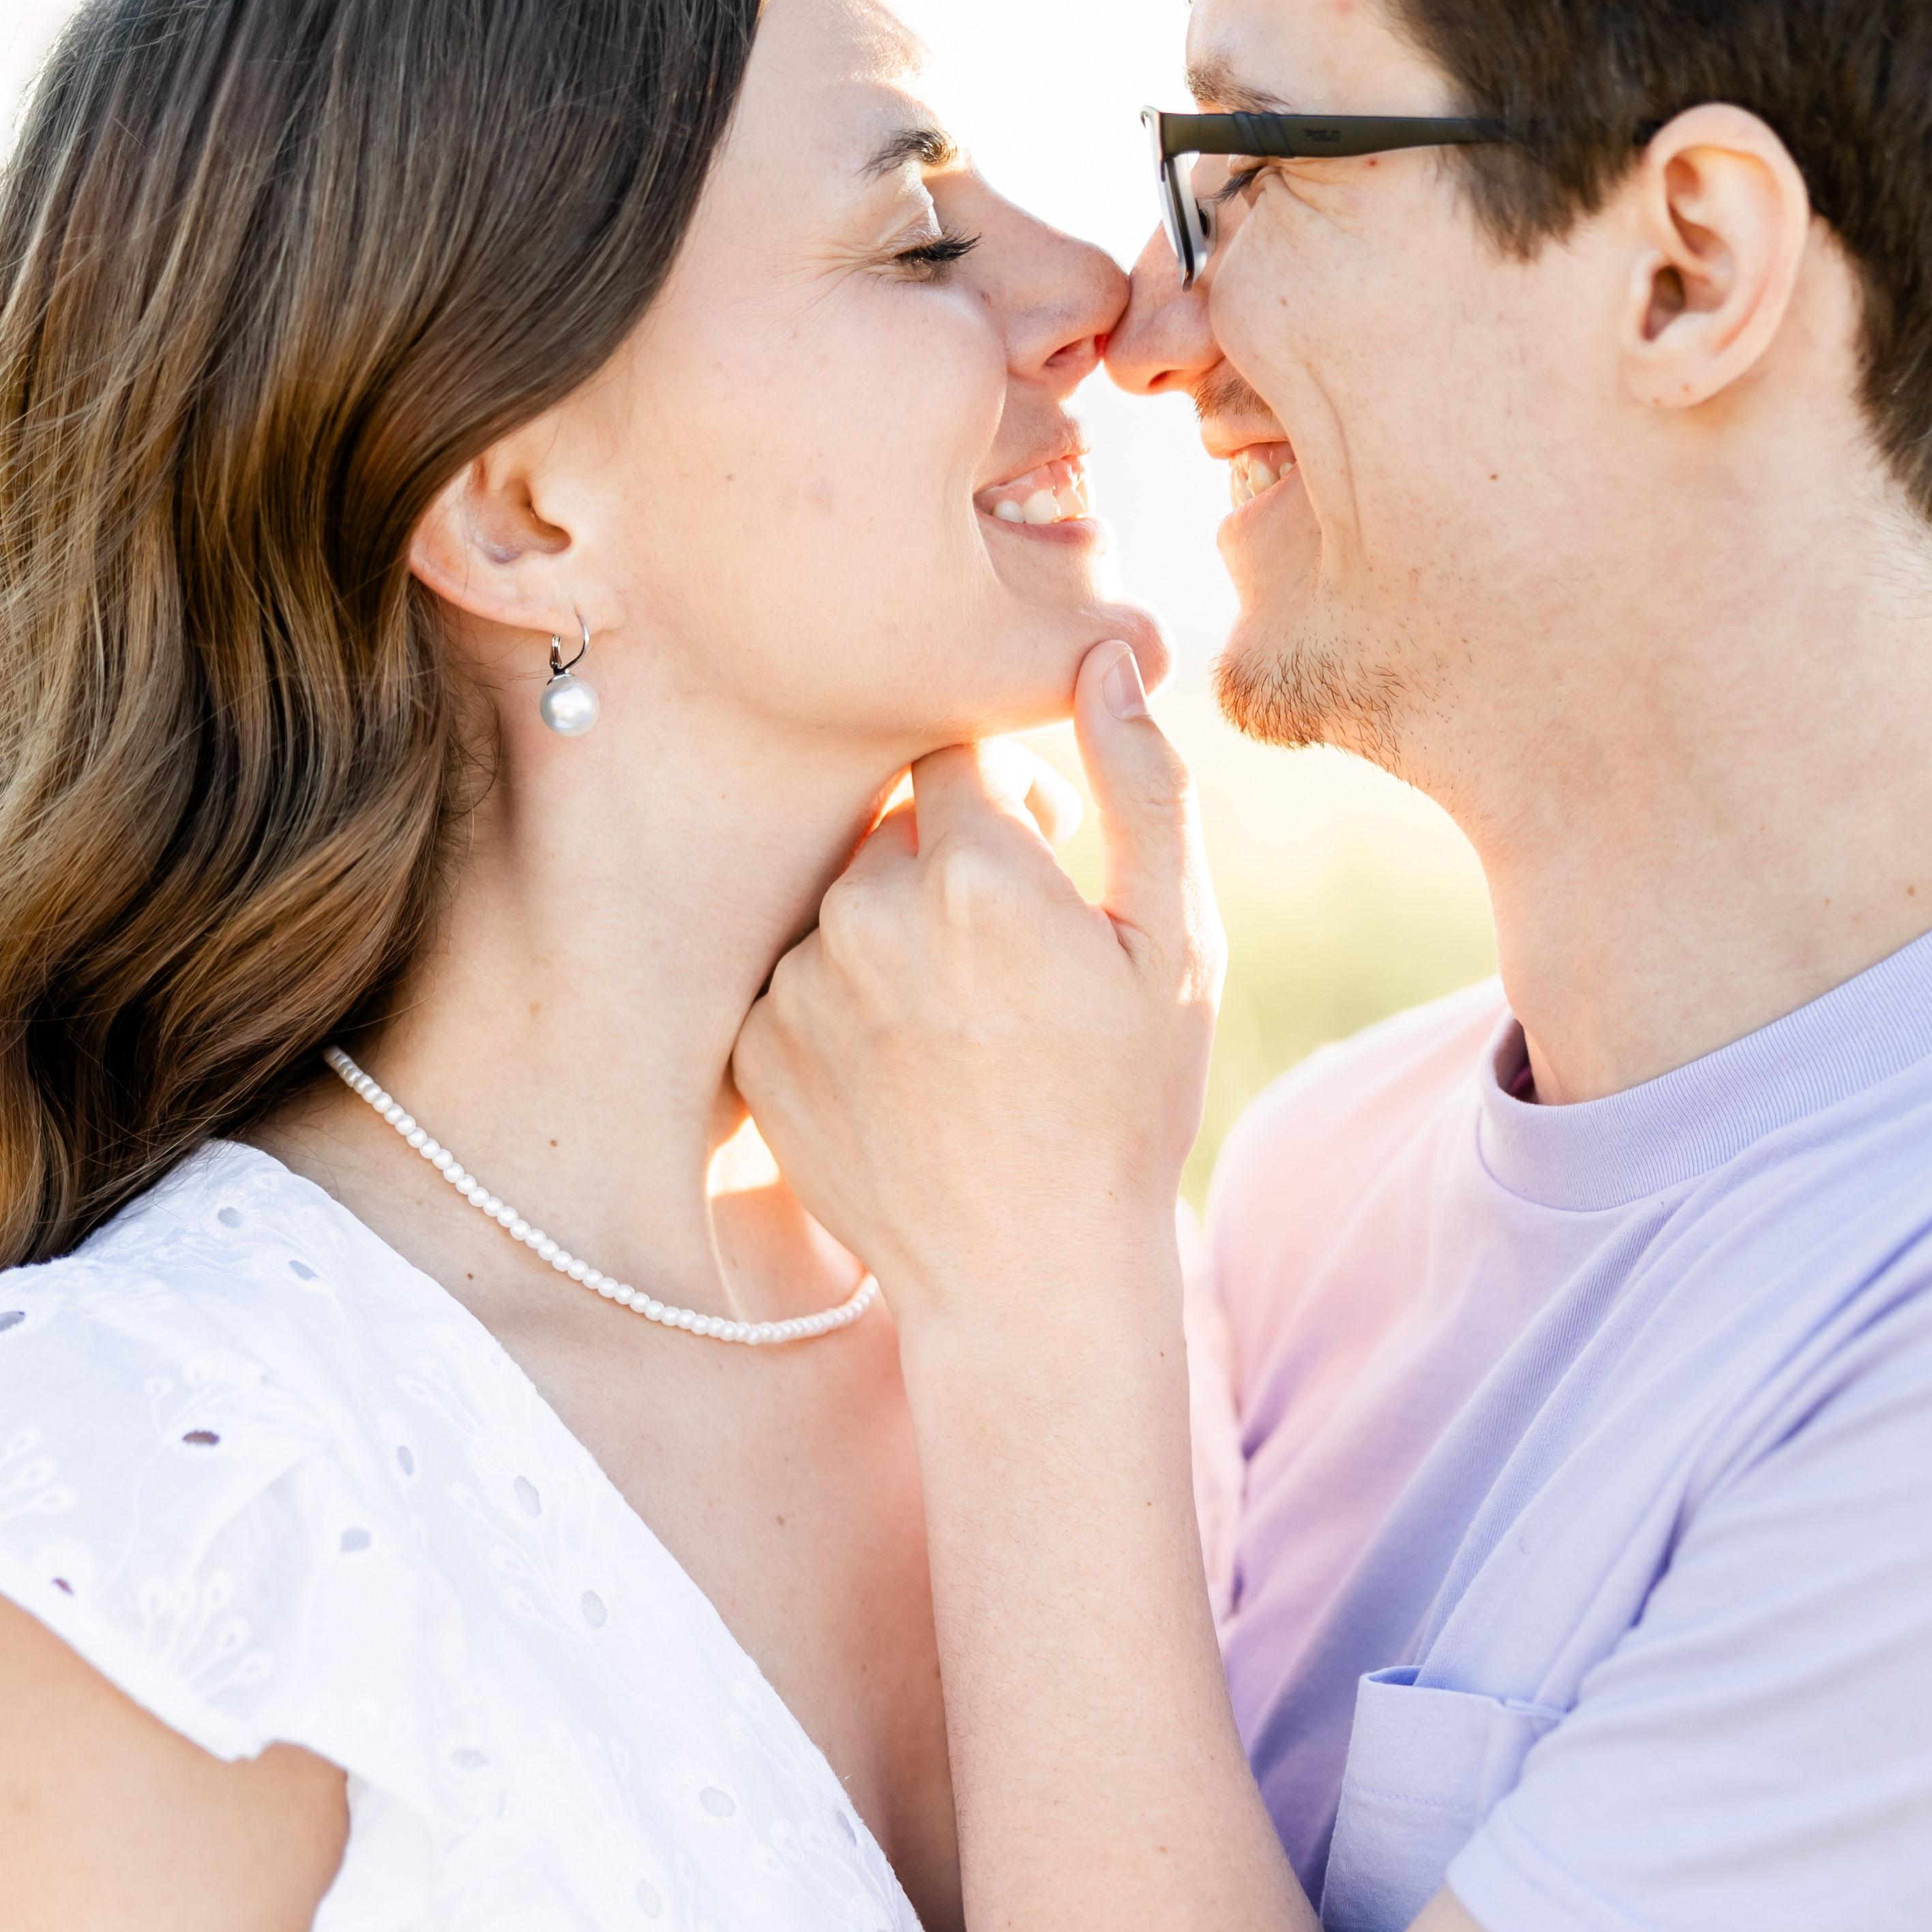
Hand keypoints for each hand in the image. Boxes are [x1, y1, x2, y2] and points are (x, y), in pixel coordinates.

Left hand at [737, 638, 1224, 1323]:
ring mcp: (799, 988)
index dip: (1008, 805)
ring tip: (962, 1033)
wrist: (1027, 1280)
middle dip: (948, 865)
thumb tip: (1102, 652)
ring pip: (841, 905)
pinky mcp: (755, 1053)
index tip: (1047, 863)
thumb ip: (1144, 782)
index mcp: (975, 870)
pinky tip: (908, 1077)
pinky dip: (843, 1009)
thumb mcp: (1176, 944)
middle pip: (891, 826)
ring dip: (893, 937)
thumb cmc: (1122, 1111)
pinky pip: (795, 983)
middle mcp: (865, 914)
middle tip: (1013, 965)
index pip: (955, 757)